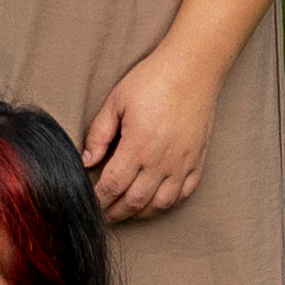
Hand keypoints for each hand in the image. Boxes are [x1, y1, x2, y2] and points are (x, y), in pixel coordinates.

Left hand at [83, 41, 220, 222]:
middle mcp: (162, 161)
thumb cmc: (152, 80)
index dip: (99, 199)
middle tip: (103, 215)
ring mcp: (182, 164)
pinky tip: (154, 202)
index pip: (113, 185)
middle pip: (134, 201)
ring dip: (139, 213)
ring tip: (125, 211)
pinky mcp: (197, 161)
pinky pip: (183, 194)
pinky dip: (166, 203)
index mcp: (138, 146)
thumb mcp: (116, 101)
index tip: (89, 202)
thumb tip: (87, 160)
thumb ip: (99, 133)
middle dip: (115, 212)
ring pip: (160, 204)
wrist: (192, 70)